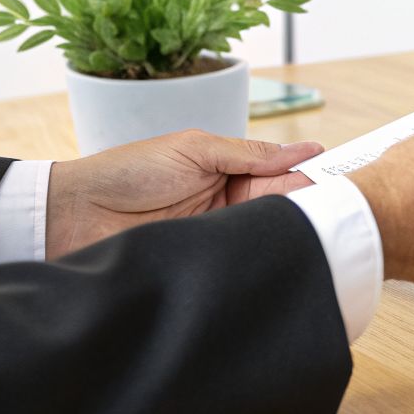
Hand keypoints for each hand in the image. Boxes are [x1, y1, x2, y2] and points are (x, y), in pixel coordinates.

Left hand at [47, 130, 323, 257]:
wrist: (71, 216)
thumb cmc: (127, 173)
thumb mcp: (193, 149)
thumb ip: (249, 153)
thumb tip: (305, 148)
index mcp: (229, 169)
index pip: (284, 173)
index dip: (312, 177)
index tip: (342, 182)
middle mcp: (228, 203)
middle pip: (282, 207)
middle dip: (307, 208)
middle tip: (336, 213)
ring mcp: (217, 235)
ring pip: (264, 235)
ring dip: (283, 234)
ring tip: (313, 236)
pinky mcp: (203, 265)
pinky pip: (238, 262)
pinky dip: (256, 259)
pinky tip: (278, 259)